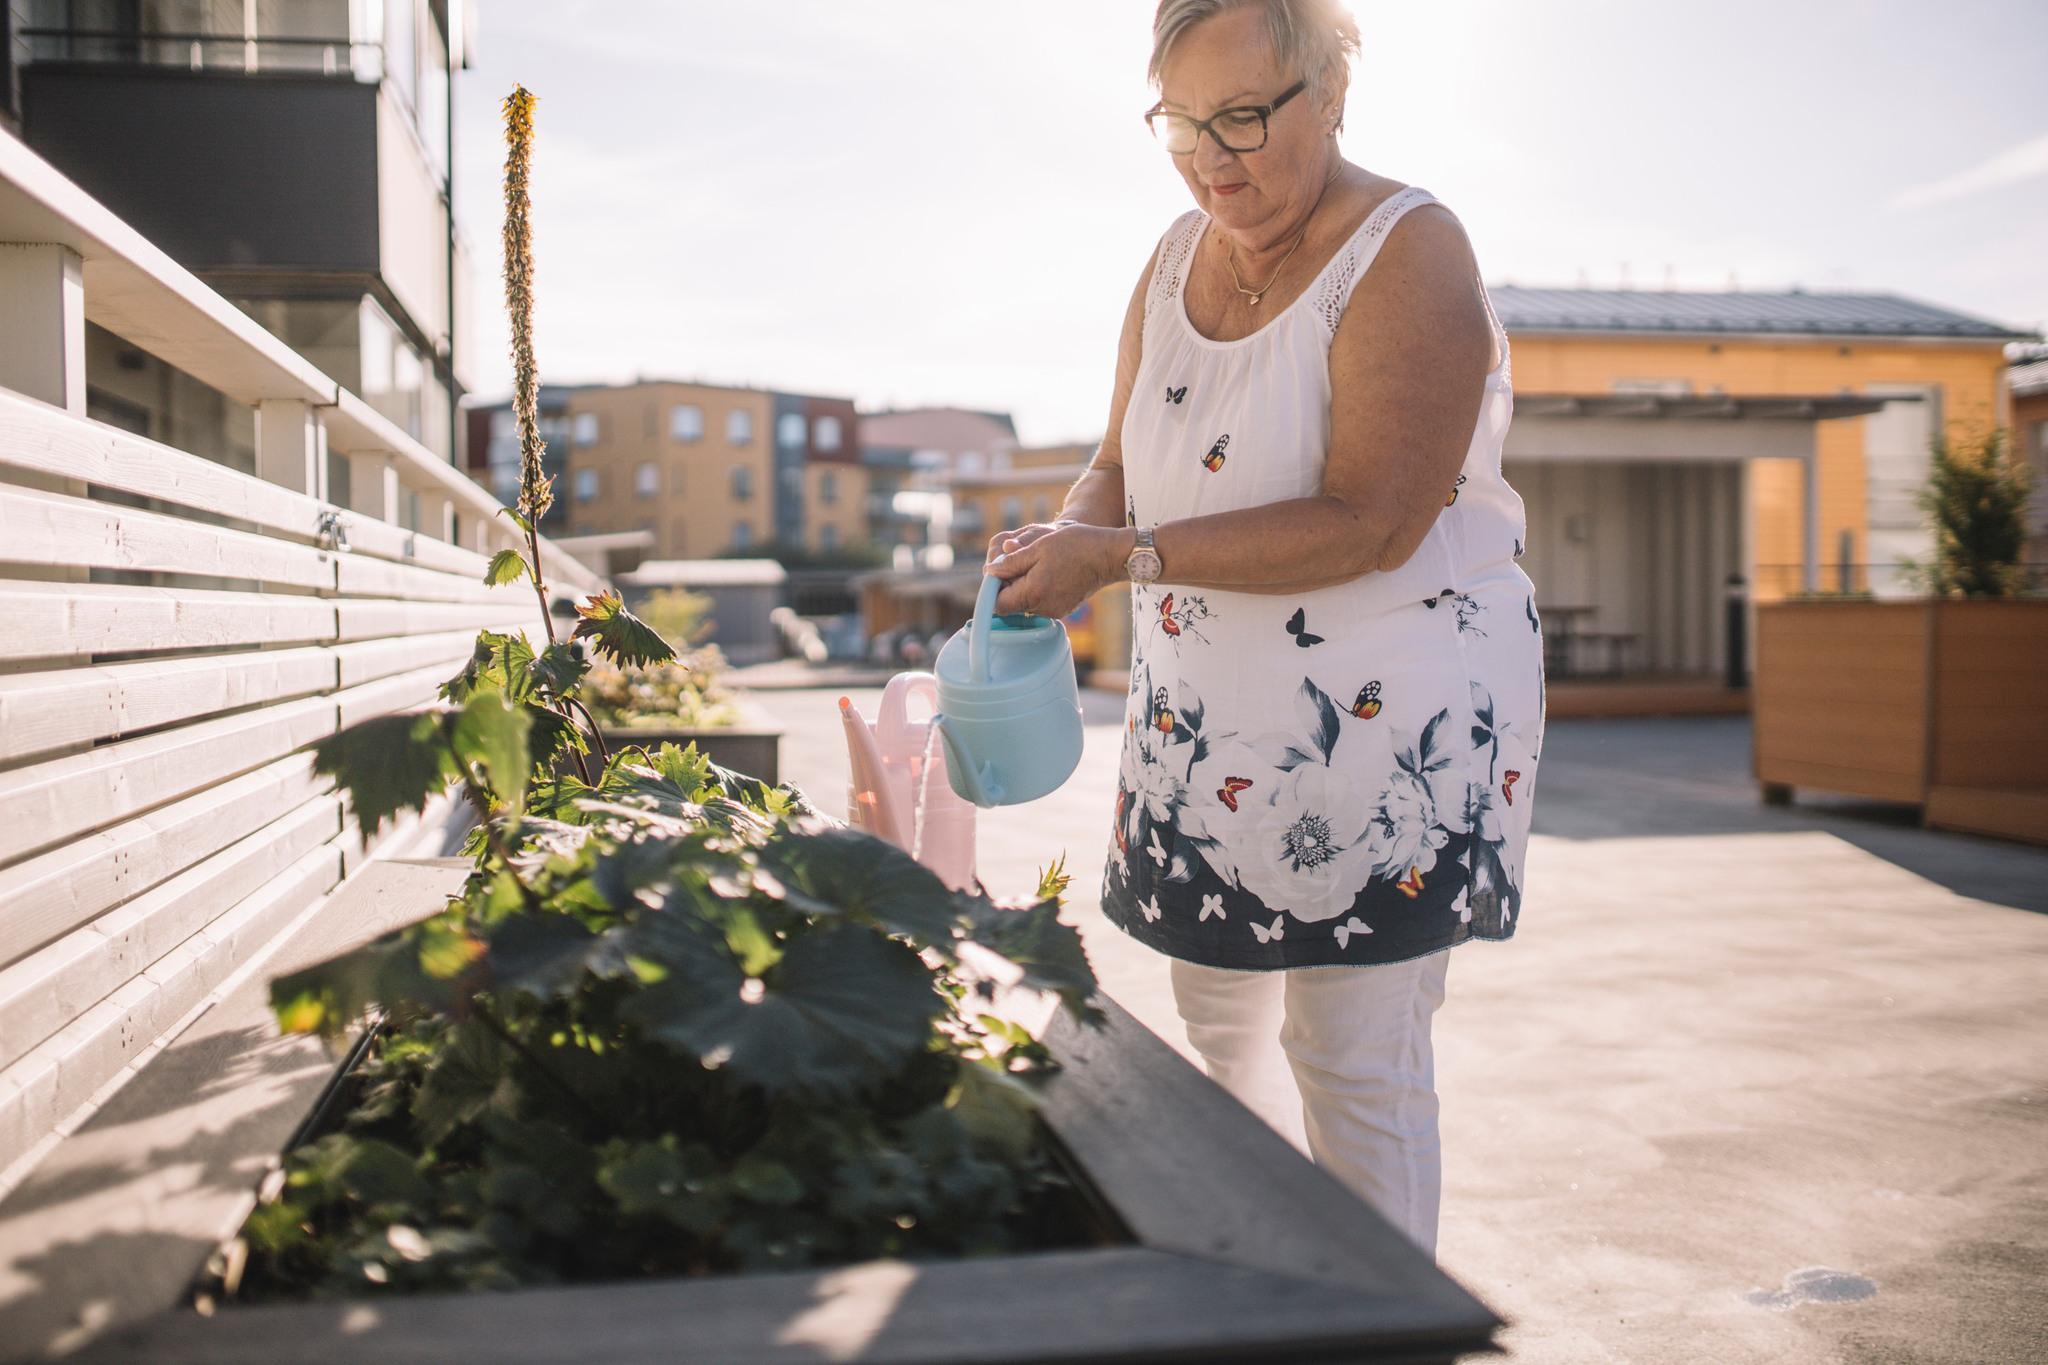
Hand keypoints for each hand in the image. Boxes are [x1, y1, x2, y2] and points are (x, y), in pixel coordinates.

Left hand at [985, 522, 1129, 617]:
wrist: (1109, 555)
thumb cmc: (1076, 545)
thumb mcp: (1038, 547)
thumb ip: (1011, 562)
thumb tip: (990, 572)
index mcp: (1033, 593)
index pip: (998, 604)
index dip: (993, 588)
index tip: (999, 570)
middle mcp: (1043, 608)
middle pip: (1012, 604)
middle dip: (1010, 584)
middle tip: (1020, 559)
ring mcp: (1055, 610)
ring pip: (1026, 602)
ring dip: (1025, 585)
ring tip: (1039, 562)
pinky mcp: (1063, 608)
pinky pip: (1041, 602)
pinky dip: (1039, 588)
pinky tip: (1050, 570)